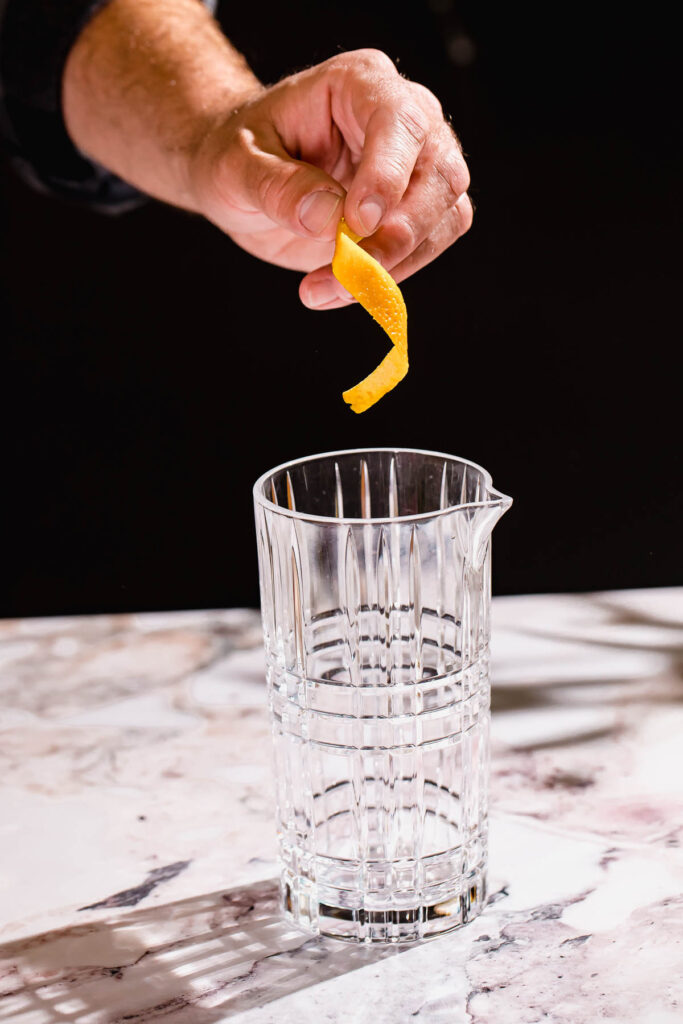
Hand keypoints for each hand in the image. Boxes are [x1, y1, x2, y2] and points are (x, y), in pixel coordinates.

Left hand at [189, 49, 472, 309]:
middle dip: (402, 232)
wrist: (242, 178)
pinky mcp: (416, 212)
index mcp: (359, 84)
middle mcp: (403, 119)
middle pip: (441, 173)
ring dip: (396, 264)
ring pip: (446, 217)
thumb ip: (276, 186)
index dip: (388, 174)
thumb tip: (326, 216)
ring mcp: (417, 166)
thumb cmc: (237, 154)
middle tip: (352, 271)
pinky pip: (428, 247)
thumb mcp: (235, 166)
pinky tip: (345, 288)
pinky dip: (392, 276)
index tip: (358, 222)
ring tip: (333, 287)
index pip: (400, 120)